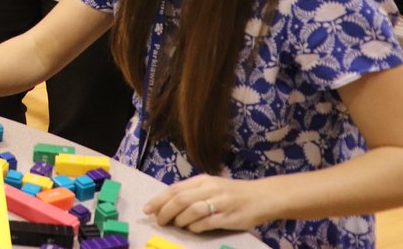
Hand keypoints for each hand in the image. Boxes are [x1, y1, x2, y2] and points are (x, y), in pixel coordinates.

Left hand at [144, 175, 271, 233]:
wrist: (262, 197)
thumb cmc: (232, 193)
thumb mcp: (210, 186)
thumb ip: (191, 193)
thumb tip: (167, 205)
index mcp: (202, 180)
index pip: (175, 189)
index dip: (158, 200)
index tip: (147, 209)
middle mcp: (209, 189)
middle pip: (180, 200)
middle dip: (165, 211)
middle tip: (158, 221)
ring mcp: (219, 203)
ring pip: (191, 211)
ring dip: (180, 220)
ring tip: (176, 225)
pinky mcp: (228, 217)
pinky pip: (206, 223)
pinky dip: (195, 227)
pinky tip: (192, 229)